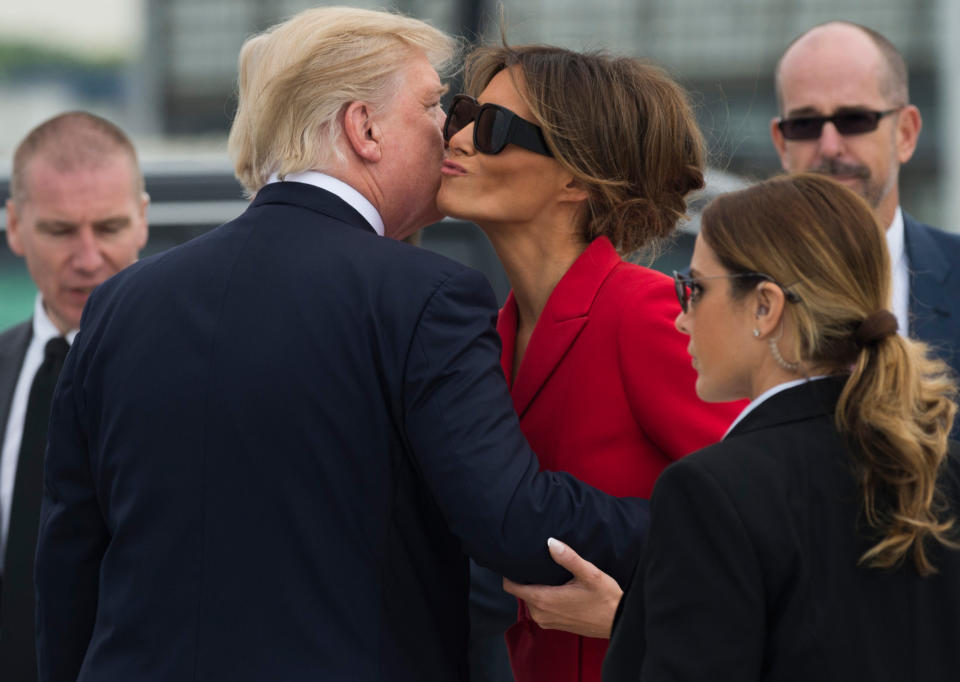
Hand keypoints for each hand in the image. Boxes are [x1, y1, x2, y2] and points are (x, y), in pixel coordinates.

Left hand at [502, 537, 622, 638]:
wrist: (618, 622)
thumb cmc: (605, 598)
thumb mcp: (590, 574)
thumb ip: (569, 558)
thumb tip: (551, 542)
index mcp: (544, 600)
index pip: (511, 586)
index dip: (510, 571)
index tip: (515, 558)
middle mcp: (540, 614)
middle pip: (520, 591)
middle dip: (524, 576)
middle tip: (534, 560)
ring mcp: (546, 621)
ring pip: (529, 599)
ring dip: (534, 586)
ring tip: (546, 571)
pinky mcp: (553, 624)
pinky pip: (539, 607)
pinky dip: (542, 596)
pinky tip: (555, 585)